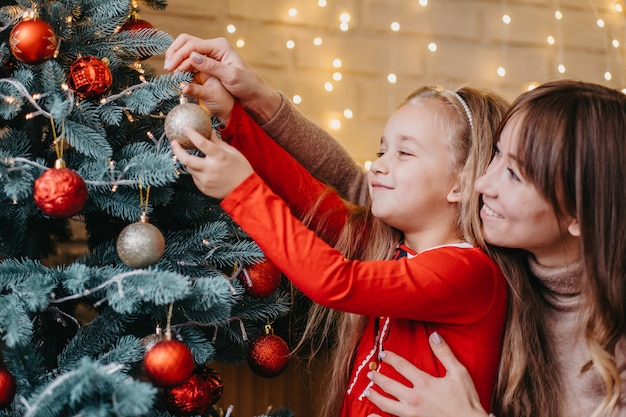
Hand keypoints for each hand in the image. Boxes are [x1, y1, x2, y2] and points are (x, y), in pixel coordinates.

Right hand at [164, 35, 281, 123]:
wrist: (255, 93)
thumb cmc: (246, 85)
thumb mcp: (230, 76)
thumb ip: (211, 66)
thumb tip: (192, 56)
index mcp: (219, 46)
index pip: (192, 45)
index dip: (179, 55)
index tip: (171, 68)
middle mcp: (214, 47)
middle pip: (186, 42)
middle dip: (174, 53)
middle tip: (167, 69)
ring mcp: (210, 54)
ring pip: (186, 50)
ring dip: (176, 59)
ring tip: (170, 72)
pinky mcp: (208, 63)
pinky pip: (191, 59)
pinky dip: (182, 65)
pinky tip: (178, 74)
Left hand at [170, 127, 252, 198]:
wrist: (245, 190)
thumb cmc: (241, 169)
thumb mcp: (232, 152)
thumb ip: (218, 142)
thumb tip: (209, 132)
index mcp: (219, 157)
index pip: (200, 142)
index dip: (191, 134)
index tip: (185, 128)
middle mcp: (210, 169)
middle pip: (186, 159)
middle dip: (177, 150)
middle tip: (174, 143)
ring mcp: (206, 180)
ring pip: (189, 168)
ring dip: (189, 161)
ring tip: (191, 157)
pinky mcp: (204, 188)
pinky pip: (195, 177)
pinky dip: (196, 171)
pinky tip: (203, 170)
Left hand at [366, 332, 488, 416]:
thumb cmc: (466, 401)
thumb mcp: (459, 373)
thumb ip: (445, 353)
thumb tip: (434, 335)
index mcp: (424, 383)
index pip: (401, 366)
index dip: (390, 358)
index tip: (383, 354)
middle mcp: (414, 398)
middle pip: (389, 385)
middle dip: (377, 377)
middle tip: (370, 373)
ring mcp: (412, 414)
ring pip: (386, 404)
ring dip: (375, 396)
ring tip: (368, 391)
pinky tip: (371, 416)